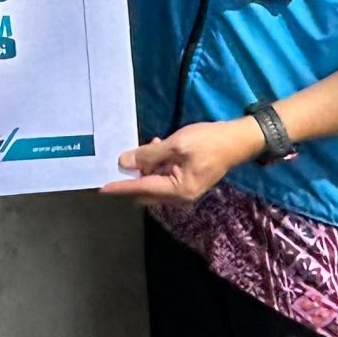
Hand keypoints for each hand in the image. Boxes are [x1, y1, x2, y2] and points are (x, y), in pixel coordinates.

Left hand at [100, 118, 263, 203]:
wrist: (238, 140)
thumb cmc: (209, 141)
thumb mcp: (176, 144)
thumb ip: (149, 154)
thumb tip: (124, 163)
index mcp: (177, 190)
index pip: (141, 189)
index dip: (120, 186)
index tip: (99, 187)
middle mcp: (179, 196)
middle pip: (145, 192)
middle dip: (128, 180)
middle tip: (111, 166)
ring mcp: (184, 191)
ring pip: (153, 184)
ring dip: (142, 170)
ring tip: (135, 152)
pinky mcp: (187, 181)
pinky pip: (163, 178)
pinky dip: (154, 166)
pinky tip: (154, 147)